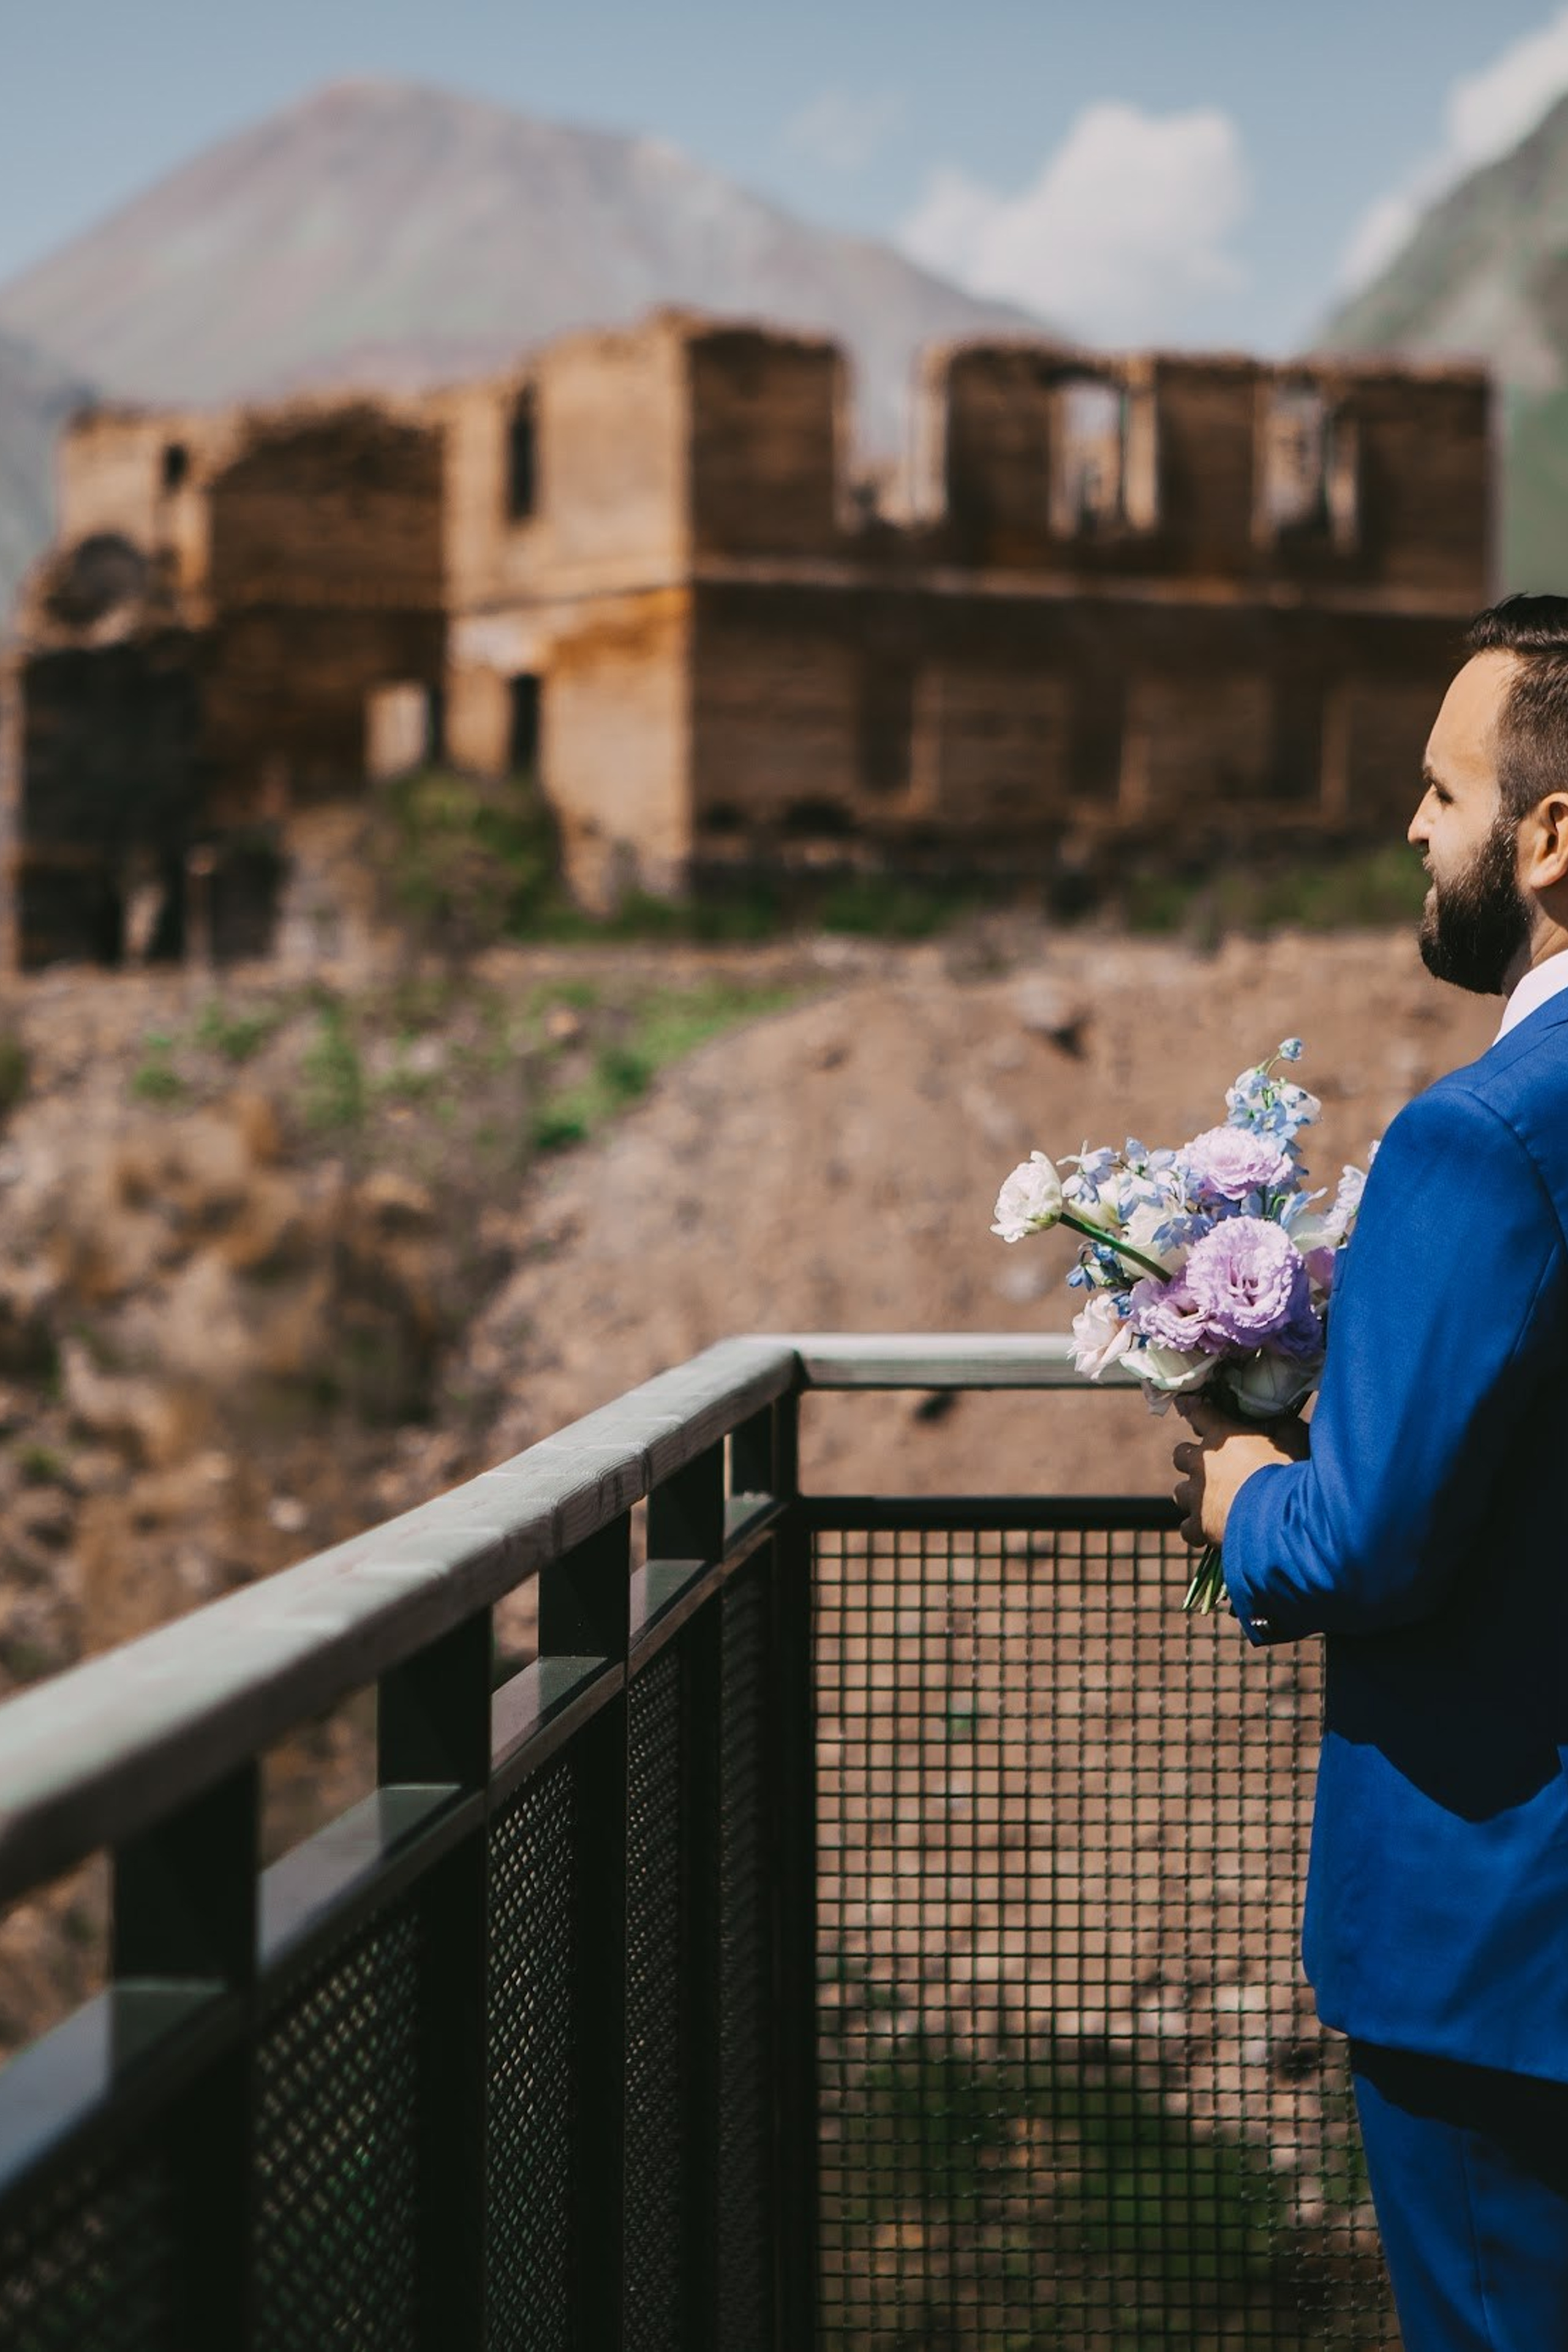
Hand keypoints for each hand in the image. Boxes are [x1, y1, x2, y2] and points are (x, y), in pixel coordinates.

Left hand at [1170, 1396, 1308, 1549]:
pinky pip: (1188, 1528)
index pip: (1199, 1413)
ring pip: (1181, 1492)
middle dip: (1193, 1460)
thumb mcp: (1296, 1439)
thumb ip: (1282, 1426)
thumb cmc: (1293, 1473)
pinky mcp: (1199, 1526)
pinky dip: (1198, 1530)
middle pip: (1181, 1454)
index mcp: (1222, 1436)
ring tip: (1212, 1502)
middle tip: (1211, 1468)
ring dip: (1194, 1495)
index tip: (1187, 1405)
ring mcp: (1197, 1496)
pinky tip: (1211, 1532)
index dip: (1194, 1409)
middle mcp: (1202, 1463)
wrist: (1286, 1517)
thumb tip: (1278, 1421)